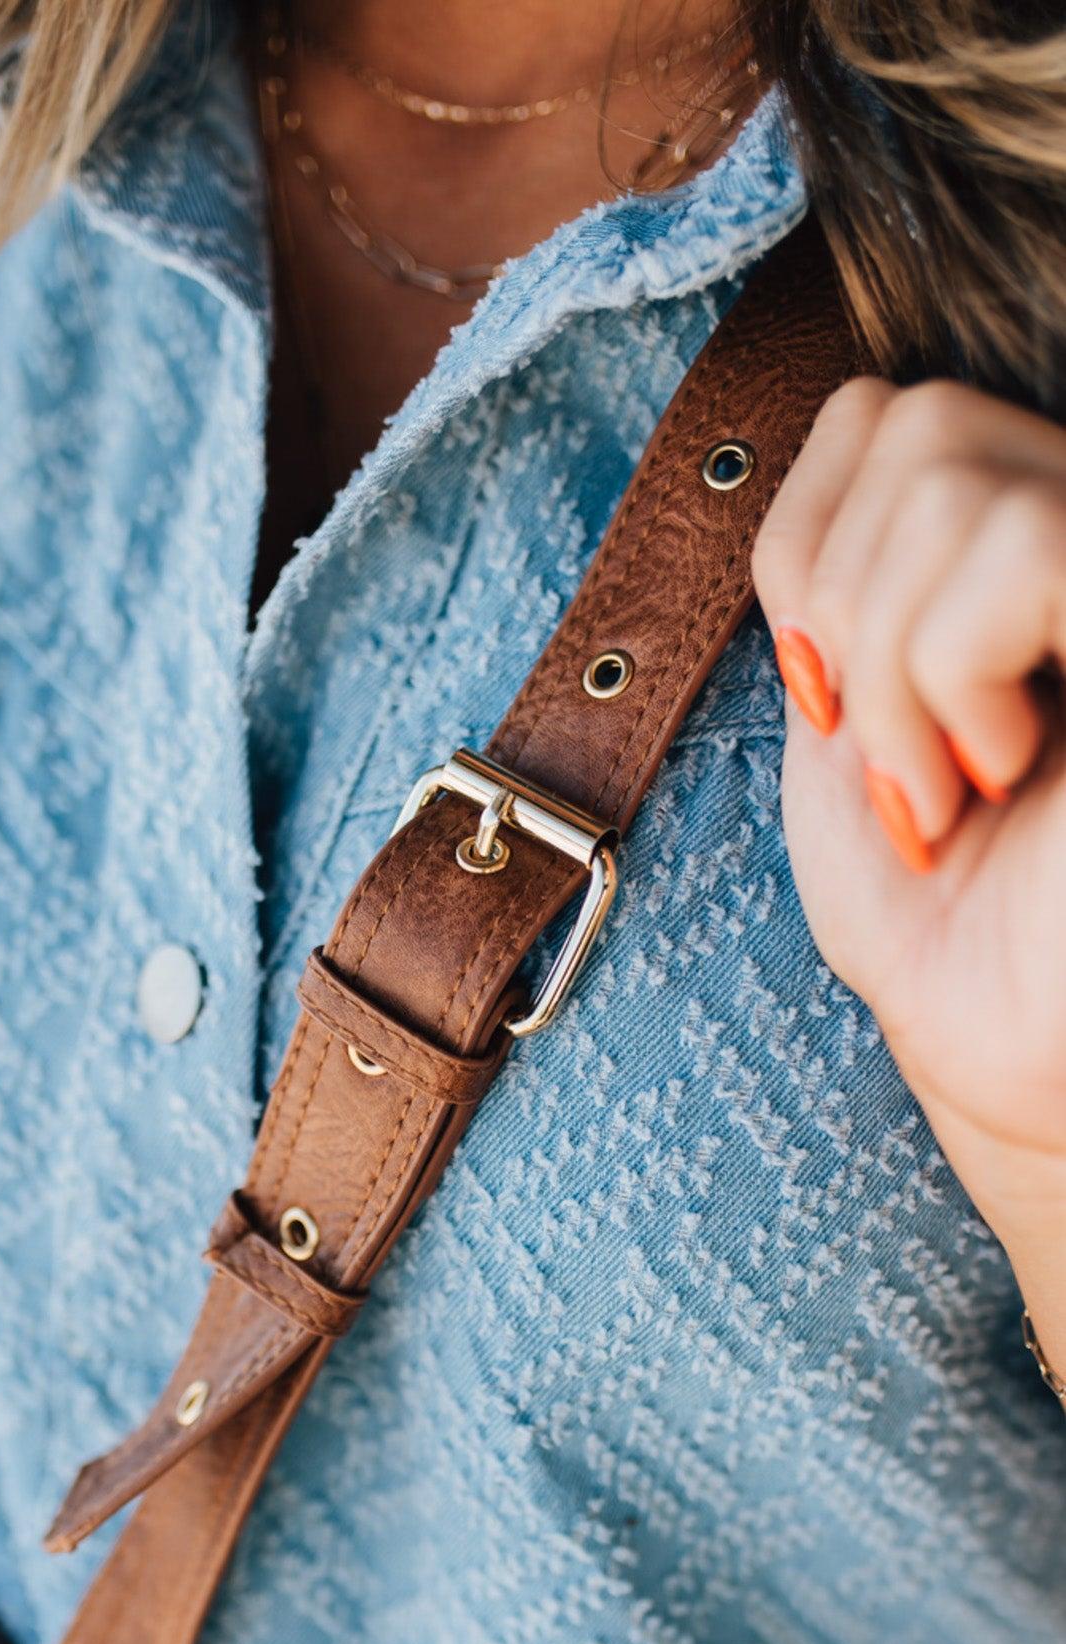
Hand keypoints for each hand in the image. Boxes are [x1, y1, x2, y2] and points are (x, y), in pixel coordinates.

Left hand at [751, 377, 1065, 1288]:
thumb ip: (849, 567)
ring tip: (947, 789)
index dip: (802, 547)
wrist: (1017, 1057)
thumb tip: (849, 413)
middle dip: (840, 618)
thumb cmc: (943, 913)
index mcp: (1019, 543)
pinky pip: (1021, 543)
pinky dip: (948, 678)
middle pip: (911, 418)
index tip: (824, 700)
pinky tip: (999, 770)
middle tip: (893, 765)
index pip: (882, 404)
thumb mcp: (853, 717)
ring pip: (951, 481)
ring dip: (893, 677)